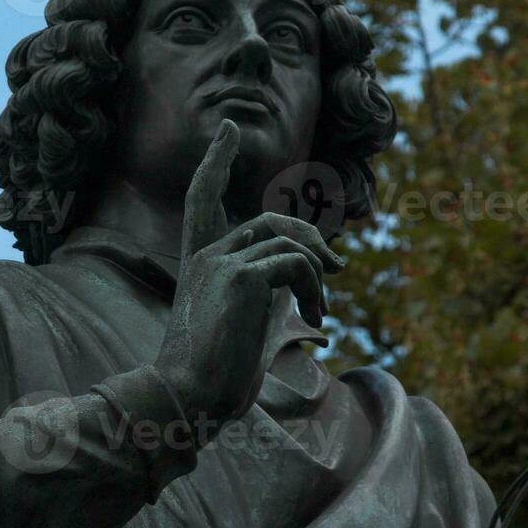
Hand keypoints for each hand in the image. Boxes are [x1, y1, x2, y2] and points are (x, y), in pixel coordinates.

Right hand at [151, 119, 344, 427]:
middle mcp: (206, 256)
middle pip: (270, 221)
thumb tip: (304, 289)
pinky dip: (315, 287)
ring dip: (318, 276)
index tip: (228, 130)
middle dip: (310, 236)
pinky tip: (316, 317)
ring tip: (321, 312)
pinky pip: (297, 263)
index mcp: (199, 265)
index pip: (203, 199)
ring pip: (289, 242)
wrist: (189, 397)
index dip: (215, 162)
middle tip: (337, 268)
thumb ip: (264, 300)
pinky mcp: (242, 277)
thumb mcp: (242, 329)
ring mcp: (222, 262)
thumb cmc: (213, 379)